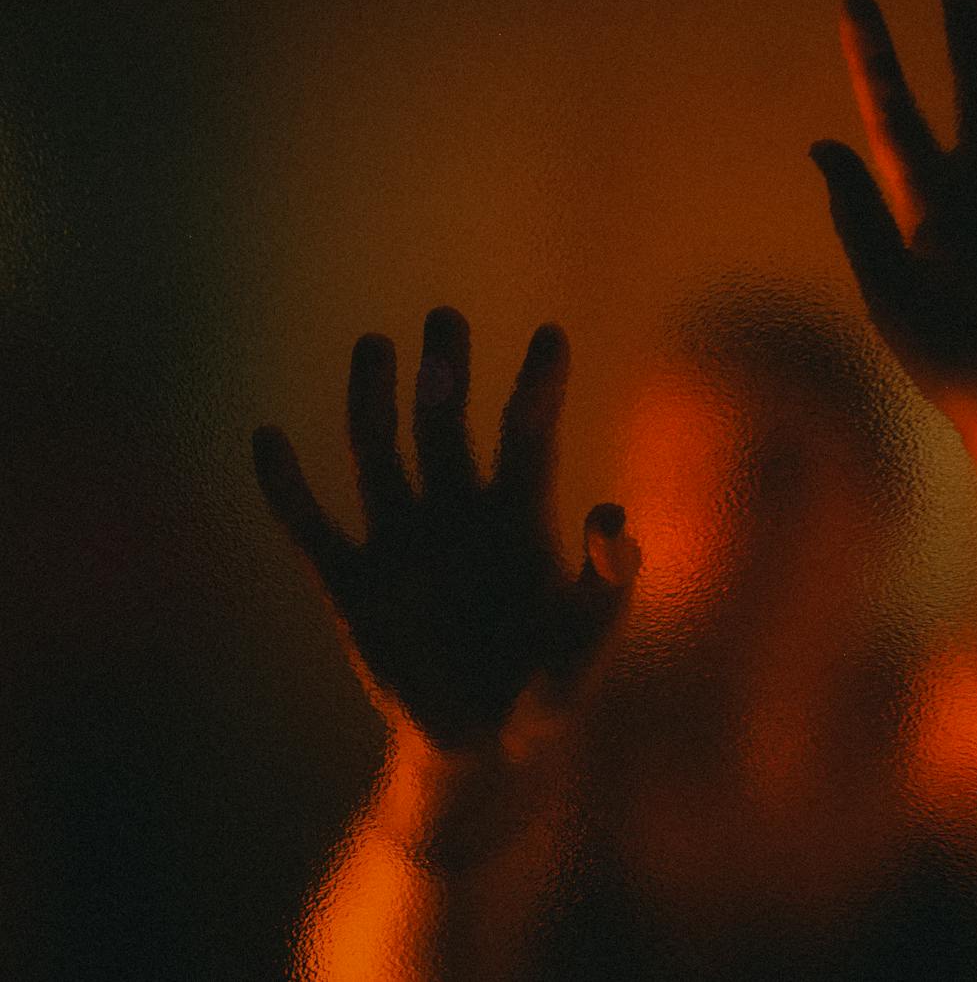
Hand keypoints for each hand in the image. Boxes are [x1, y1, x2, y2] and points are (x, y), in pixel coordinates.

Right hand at [252, 307, 638, 749]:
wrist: (485, 749)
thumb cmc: (549, 686)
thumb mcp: (586, 643)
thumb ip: (604, 586)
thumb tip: (615, 517)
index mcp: (519, 514)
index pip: (528, 435)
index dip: (538, 386)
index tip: (551, 335)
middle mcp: (458, 511)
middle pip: (446, 424)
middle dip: (445, 372)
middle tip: (446, 318)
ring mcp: (401, 541)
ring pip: (378, 453)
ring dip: (373, 401)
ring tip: (375, 347)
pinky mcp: (350, 584)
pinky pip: (310, 525)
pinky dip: (287, 486)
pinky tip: (269, 439)